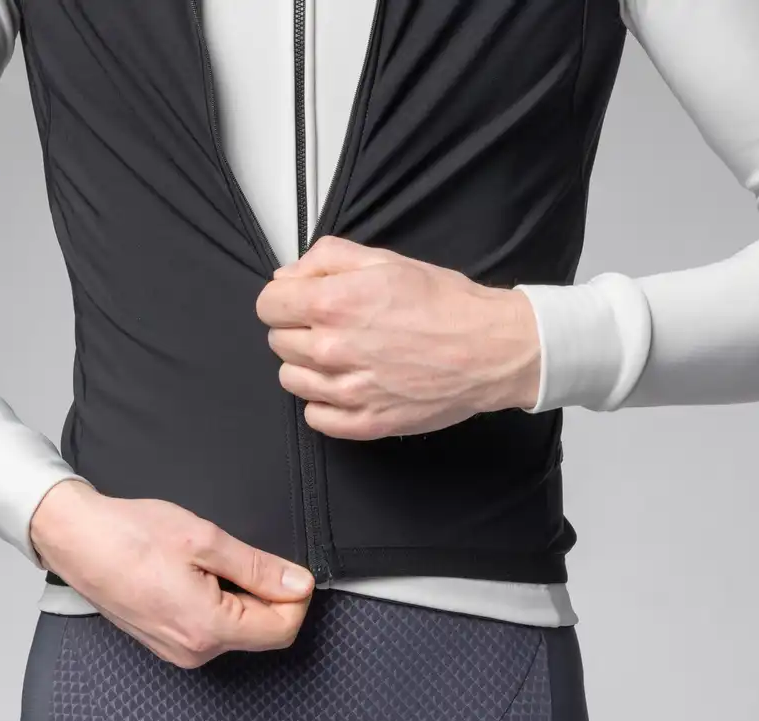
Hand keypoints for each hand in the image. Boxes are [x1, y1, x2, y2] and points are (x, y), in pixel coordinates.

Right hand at [29, 480, 314, 667]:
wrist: (76, 539)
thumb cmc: (129, 536)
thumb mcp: (205, 540)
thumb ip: (259, 568)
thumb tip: (298, 584)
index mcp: (207, 628)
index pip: (283, 629)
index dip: (295, 596)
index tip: (287, 569)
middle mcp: (194, 651)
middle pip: (263, 632)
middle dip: (267, 595)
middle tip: (237, 558)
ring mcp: (179, 651)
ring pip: (239, 630)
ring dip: (240, 597)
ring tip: (206, 564)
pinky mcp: (168, 643)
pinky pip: (213, 629)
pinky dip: (219, 603)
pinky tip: (194, 576)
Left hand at [256, 235, 540, 438]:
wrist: (490, 349)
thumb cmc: (445, 304)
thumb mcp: (385, 260)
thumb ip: (327, 260)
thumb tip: (286, 276)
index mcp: (333, 303)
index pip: (268, 305)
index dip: (283, 299)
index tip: (298, 301)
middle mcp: (333, 349)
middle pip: (278, 341)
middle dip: (297, 329)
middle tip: (333, 326)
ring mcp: (348, 391)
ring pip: (291, 380)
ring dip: (307, 366)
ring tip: (341, 357)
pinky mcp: (365, 422)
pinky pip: (315, 417)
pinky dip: (323, 403)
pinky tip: (347, 386)